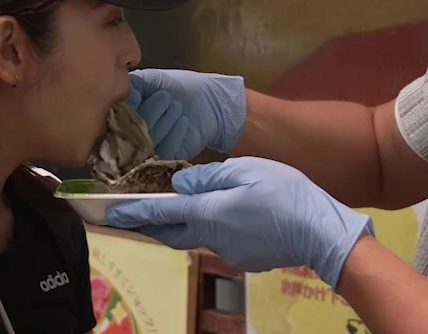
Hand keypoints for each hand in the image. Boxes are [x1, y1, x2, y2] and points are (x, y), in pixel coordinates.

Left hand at [103, 157, 372, 288]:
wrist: (320, 232)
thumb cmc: (285, 193)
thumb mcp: (245, 170)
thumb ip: (208, 176)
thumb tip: (179, 184)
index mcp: (208, 212)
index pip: (160, 213)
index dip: (133, 213)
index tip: (108, 214)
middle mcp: (212, 236)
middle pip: (171, 232)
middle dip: (148, 224)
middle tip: (128, 216)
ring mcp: (229, 251)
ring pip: (194, 236)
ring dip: (179, 225)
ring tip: (171, 210)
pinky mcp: (245, 258)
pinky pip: (218, 241)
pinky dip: (209, 228)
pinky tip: (221, 216)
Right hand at [125, 69, 246, 160]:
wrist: (210, 102)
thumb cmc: (179, 87)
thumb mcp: (152, 79)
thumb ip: (132, 84)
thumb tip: (120, 94)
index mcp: (124, 113)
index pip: (114, 116)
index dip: (126, 107)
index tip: (138, 95)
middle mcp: (131, 134)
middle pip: (130, 130)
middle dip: (149, 111)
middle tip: (166, 97)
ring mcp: (148, 149)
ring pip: (147, 142)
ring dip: (164, 121)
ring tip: (177, 106)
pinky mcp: (166, 160)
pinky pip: (164, 152)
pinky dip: (174, 135)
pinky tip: (184, 121)